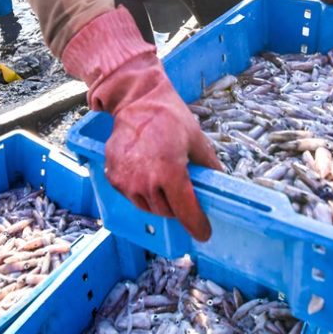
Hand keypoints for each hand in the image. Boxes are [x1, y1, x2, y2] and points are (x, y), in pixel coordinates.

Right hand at [62, 8, 222, 239]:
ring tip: (164, 182)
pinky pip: (131, 196)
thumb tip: (219, 183)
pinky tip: (147, 175)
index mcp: (170, 173)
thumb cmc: (170, 118)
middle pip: (167, 212)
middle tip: (183, 194)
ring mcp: (126, 181)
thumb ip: (208, 165)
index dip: (197, 225)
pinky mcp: (113, 177)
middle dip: (178, 208)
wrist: (136, 101)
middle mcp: (146, 182)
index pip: (186, 212)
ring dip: (159, 202)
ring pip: (148, 206)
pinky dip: (141, 192)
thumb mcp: (196, 140)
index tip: (204, 232)